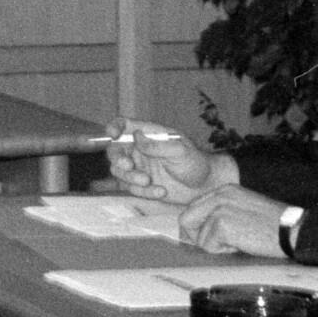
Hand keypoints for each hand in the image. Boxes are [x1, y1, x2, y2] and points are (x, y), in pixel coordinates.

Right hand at [107, 126, 232, 203]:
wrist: (205, 187)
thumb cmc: (196, 163)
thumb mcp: (180, 151)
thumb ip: (157, 145)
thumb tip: (136, 135)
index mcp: (149, 135)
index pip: (125, 125)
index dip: (114, 127)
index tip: (112, 134)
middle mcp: (139, 150)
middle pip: (115, 150)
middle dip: (118, 159)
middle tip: (129, 166)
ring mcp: (139, 167)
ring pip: (119, 171)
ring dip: (130, 177)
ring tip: (148, 181)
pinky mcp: (141, 185)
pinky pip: (130, 188)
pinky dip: (142, 191)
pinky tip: (160, 191)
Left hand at [177, 185, 289, 256]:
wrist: (292, 231)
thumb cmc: (273, 226)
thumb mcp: (243, 209)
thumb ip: (221, 212)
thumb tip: (197, 229)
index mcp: (224, 190)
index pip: (193, 208)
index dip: (196, 227)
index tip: (205, 237)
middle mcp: (218, 196)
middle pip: (186, 219)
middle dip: (197, 236)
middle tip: (218, 245)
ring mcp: (219, 209)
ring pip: (199, 237)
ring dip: (217, 245)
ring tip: (240, 242)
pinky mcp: (222, 225)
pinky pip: (209, 246)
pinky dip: (223, 251)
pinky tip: (242, 245)